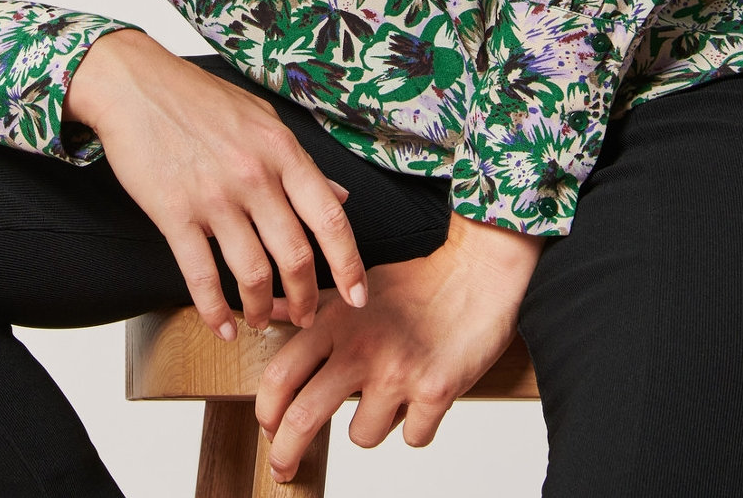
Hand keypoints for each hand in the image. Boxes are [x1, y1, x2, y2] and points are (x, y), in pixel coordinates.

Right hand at [65, 31, 367, 336]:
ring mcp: (214, 196)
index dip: (349, 264)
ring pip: (253, 273)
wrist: (133, 84)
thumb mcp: (261, 118)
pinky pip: (201, 277)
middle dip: (306, 297)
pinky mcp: (173, 213)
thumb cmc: (199, 97)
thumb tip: (340, 197)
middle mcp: (254, 176)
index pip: (330, 218)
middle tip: (304, 316)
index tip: (357, 296)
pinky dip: (215, 312)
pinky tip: (223, 328)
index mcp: (282, 150)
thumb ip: (301, 160)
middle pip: (295, 256)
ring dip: (261, 308)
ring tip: (261, 320)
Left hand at [253, 212, 542, 482]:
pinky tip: (421, 397)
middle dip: (285, 453)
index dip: (265, 411)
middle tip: (283, 467)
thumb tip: (265, 312)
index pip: (281, 375)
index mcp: (336, 322)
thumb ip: (309, 307)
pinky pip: (411, 438)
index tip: (267, 429)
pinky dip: (416, 426)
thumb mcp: (353, 287)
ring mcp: (399, 372)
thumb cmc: (415, 283)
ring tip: (389, 395)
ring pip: (362, 436)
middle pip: (304, 418)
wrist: (477, 275)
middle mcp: (362, 348)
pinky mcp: (436, 391)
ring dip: (371, 426)